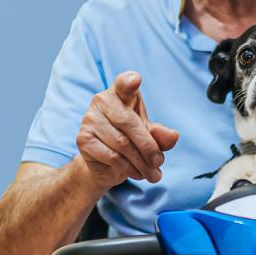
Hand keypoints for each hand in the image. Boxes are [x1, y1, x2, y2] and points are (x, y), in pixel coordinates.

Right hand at [73, 72, 179, 189]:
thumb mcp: (150, 136)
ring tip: (151, 173)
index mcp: (121, 93)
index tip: (136, 81)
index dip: (129, 81)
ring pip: (121, 143)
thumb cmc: (131, 141)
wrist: (105, 163)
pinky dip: (127, 168)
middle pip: (129, 122)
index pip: (124, 83)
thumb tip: (173, 136)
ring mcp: (89, 119)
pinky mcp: (83, 139)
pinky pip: (111, 156)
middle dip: (148, 146)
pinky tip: (135, 173)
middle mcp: (102, 101)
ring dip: (140, 162)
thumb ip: (161, 135)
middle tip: (159, 162)